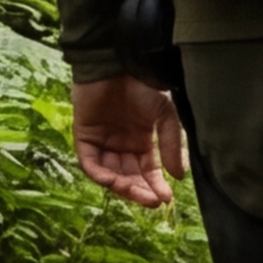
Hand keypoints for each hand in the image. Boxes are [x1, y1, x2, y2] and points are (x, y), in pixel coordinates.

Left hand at [72, 75, 183, 210]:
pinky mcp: (84, 136)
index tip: (166, 199)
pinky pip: (90, 163)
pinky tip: (113, 181)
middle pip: (129, 177)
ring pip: (110, 174)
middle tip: (151, 201)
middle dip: (140, 191)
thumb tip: (179, 177)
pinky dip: (100, 174)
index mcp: (141, 141)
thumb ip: (170, 145)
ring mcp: (102, 142)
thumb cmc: (143, 84)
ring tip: (135, 193)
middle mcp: (121, 145)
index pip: (147, 171)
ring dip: (122, 186)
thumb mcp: (165, 115)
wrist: (118, 62)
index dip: (155, 186)